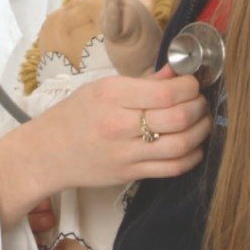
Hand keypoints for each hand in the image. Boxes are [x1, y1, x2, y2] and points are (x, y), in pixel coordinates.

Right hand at [0, 65, 209, 229]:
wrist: (47, 153)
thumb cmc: (73, 115)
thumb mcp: (101, 88)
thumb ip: (142, 82)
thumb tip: (176, 73)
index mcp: (111, 96)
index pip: (165, 92)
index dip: (189, 87)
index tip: (193, 83)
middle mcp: (119, 125)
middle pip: (177, 117)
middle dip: (199, 107)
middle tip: (201, 100)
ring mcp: (126, 154)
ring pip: (180, 144)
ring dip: (200, 131)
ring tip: (202, 120)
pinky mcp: (131, 175)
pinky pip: (172, 169)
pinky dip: (191, 156)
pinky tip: (194, 146)